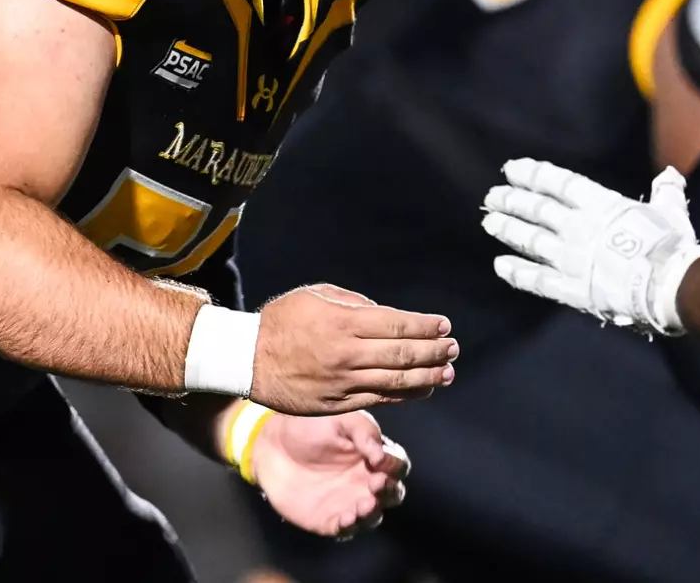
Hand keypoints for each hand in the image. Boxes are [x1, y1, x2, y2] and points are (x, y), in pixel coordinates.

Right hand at [253, 285, 455, 414]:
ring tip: (448, 371)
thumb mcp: (315, 296)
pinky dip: (405, 395)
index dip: (425, 326)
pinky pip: (379, 400)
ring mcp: (343, 382)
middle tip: (453, 348)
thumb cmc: (281, 321)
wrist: (246, 360)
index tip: (444, 326)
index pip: (397, 324)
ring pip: (396, 382)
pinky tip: (423, 389)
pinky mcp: (337, 404)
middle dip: (434, 351)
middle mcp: (347, 353)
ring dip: (428, 376)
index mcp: (343, 321)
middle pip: (402, 354)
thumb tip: (386, 314)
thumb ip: (354, 303)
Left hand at [253, 410, 409, 537]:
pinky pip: (345, 529)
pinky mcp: (327, 519)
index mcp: (373, 457)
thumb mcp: (341, 419)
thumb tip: (380, 456)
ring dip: (371, 513)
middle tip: (377, 485)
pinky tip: (345, 519)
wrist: (272, 442)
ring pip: (372, 517)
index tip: (379, 460)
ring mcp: (347, 502)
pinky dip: (349, 527)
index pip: (397, 466)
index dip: (394, 465)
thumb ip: (364, 433)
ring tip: (364, 505)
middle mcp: (365, 482)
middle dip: (389, 492)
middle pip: (392, 495)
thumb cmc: (310, 424)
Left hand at [482, 159, 699, 333]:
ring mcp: (571, 259)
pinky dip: (518, 272)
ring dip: (509, 230)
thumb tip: (670, 176)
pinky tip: (501, 265)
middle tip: (492, 196)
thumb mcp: (670, 211)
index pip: (558, 183)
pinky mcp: (572, 289)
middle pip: (537, 210)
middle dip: (513, 201)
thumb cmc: (672, 246)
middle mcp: (579, 228)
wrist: (670, 286)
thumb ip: (665, 192)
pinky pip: (537, 280)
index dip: (533, 174)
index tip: (512, 169)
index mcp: (601, 206)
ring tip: (490, 222)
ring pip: (531, 241)